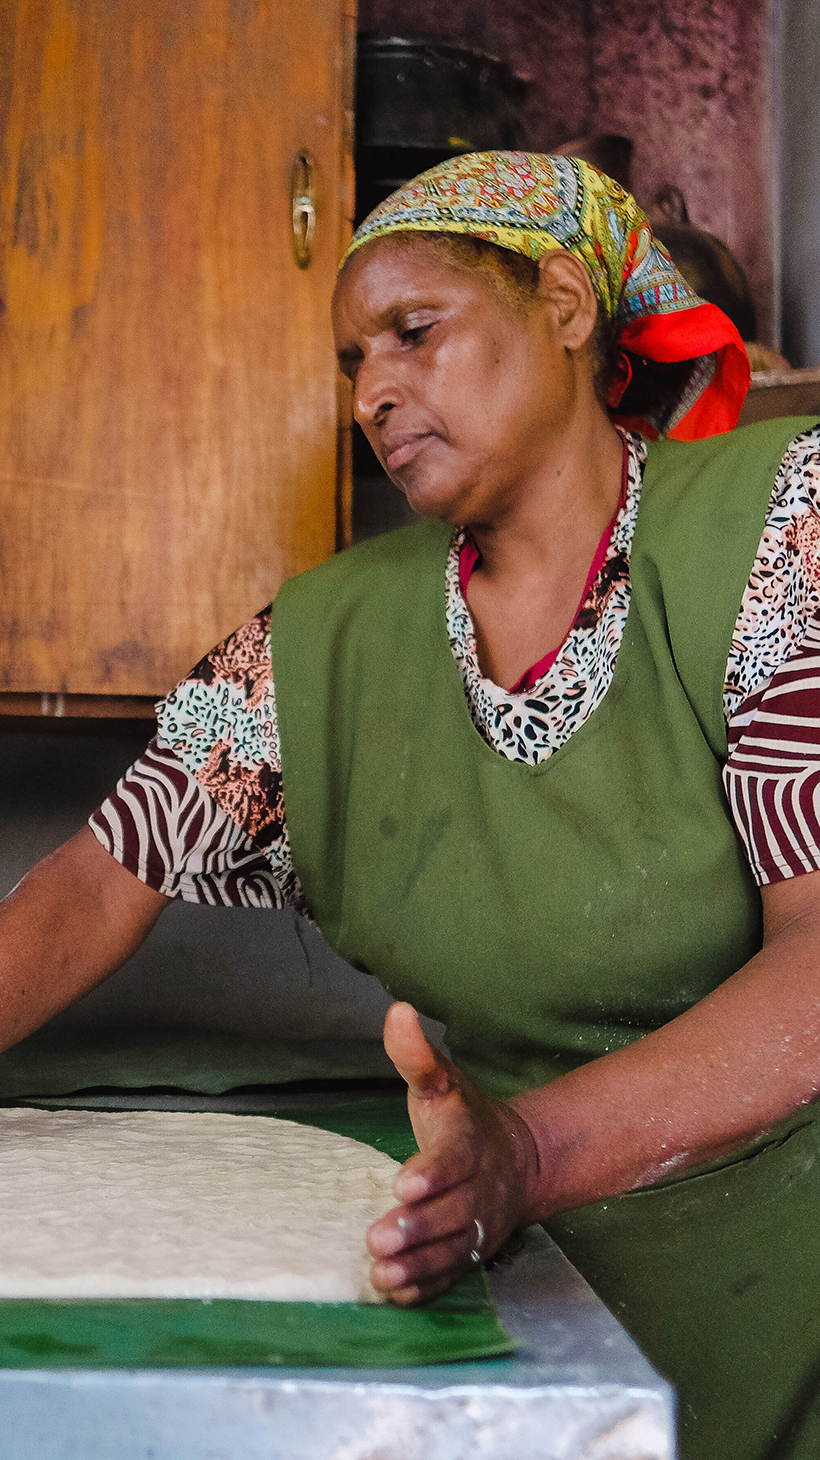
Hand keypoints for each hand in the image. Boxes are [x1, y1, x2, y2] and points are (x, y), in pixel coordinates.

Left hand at [366, 1002, 538, 1305]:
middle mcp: (479, 1188)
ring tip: (383, 1273)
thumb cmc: (466, 1118)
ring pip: (453, 1250)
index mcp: (470, 1144)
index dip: (431, 1174)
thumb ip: (417, 1054)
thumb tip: (397, 1011)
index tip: (402, 1183)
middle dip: (418, 1227)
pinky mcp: (471, 1252)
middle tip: (379, 1236)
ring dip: (418, 1264)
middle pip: (453, 1212)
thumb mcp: (443, 1081)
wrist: (520, 1160)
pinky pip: (452, 1274)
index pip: (453, 1160)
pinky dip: (427, 1286)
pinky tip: (397, 1293)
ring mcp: (477, 1225)